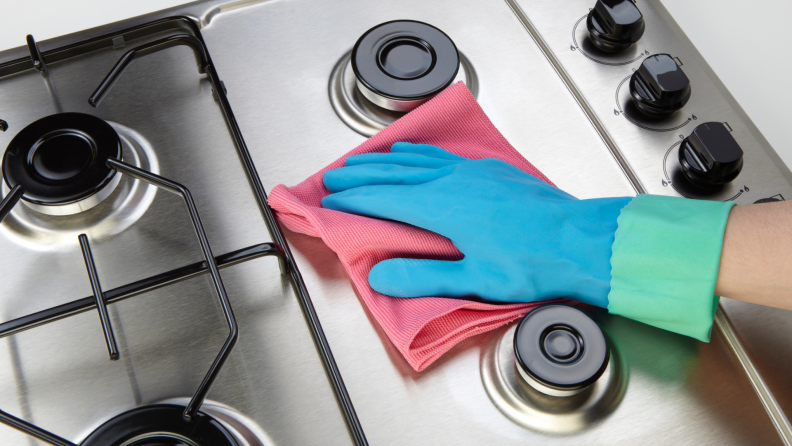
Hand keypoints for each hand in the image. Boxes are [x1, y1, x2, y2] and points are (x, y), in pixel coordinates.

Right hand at [322, 143, 629, 305]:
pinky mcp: (489, 170)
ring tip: (365, 159)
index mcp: (442, 208)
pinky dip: (418, 153)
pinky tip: (415, 153)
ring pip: (417, 160)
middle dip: (361, 175)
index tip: (332, 201)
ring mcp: (472, 172)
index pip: (385, 200)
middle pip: (395, 173)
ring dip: (386, 160)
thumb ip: (424, 277)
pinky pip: (441, 155)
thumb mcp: (475, 280)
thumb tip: (381, 277)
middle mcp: (452, 182)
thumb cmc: (532, 263)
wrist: (580, 239)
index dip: (355, 200)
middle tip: (334, 176)